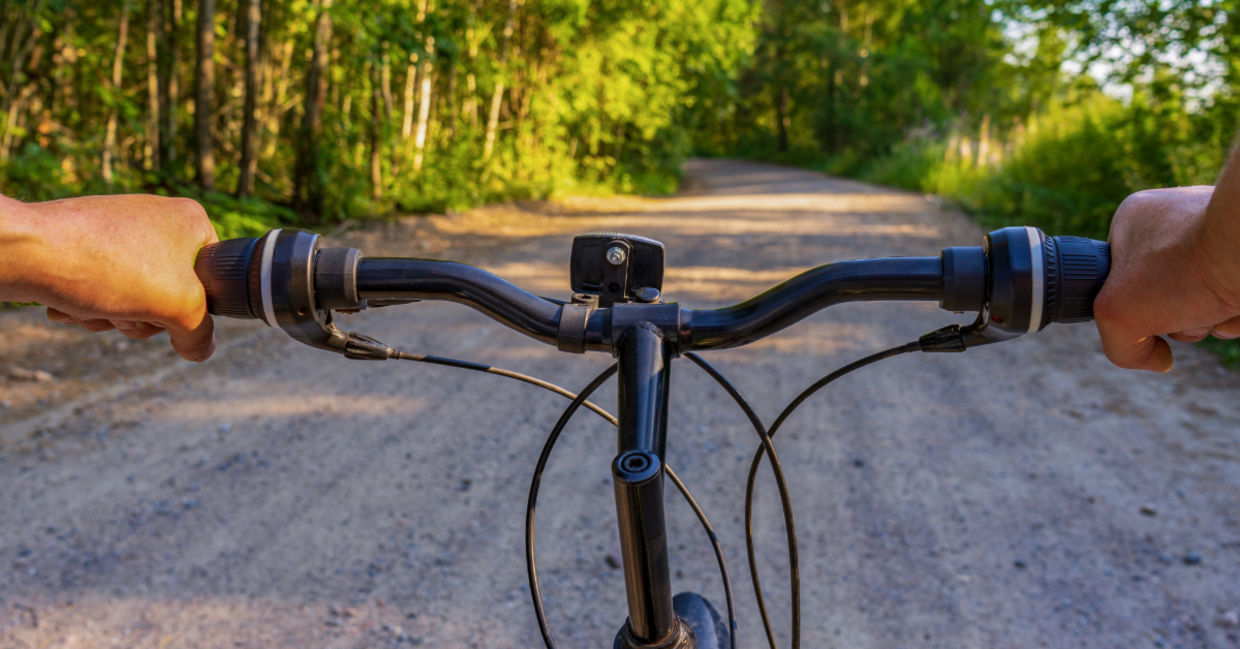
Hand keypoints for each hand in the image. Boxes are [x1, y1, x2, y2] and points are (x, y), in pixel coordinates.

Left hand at [0, 194, 218, 361]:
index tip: (165, 314)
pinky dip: (89, 303)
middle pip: (169, 293)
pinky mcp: (84, 242)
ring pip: (132, 295)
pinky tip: (69, 303)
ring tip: (92, 308)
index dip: (190, 308)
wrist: (26, 251)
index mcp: (190, 220)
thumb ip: (201, 332)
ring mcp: (118, 230)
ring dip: (114, 316)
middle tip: (125, 315)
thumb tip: (201, 350)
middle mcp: (156, 219)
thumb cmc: (109, 267)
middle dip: (143, 317)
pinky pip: (101, 285)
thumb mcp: (179, 307)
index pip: (212, 279)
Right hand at [1093, 186, 1239, 371]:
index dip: (1130, 309)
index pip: (1119, 280)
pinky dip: (1235, 313)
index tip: (1144, 314)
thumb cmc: (1187, 267)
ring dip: (1210, 320)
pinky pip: (1232, 297)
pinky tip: (1237, 302)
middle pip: (1164, 297)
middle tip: (1184, 309)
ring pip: (1202, 301)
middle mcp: (1174, 222)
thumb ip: (1120, 347)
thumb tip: (1161, 359)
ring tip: (1218, 304)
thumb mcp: (1116, 313)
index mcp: (1133, 221)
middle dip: (1178, 320)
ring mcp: (1215, 234)